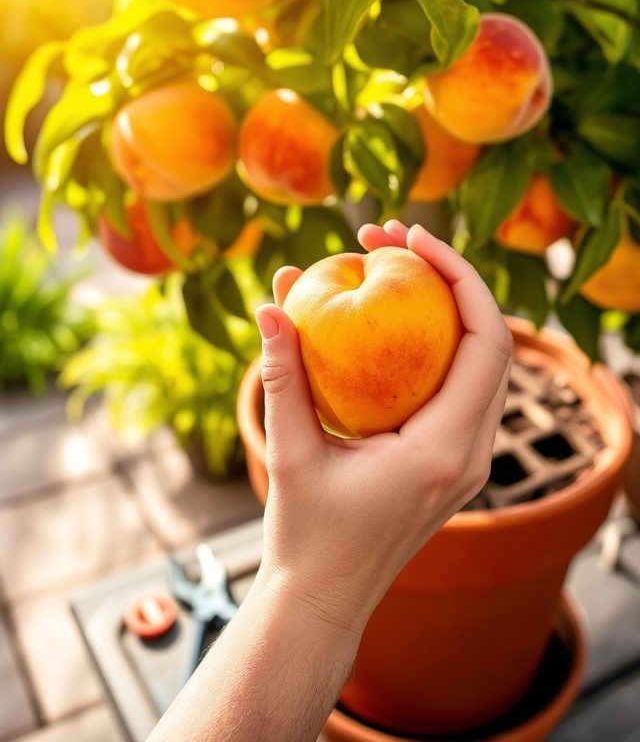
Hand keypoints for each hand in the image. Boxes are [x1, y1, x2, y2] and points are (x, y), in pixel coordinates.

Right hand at [254, 221, 511, 633]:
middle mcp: (472, 454)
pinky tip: (392, 318)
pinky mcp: (452, 461)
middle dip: (451, 278)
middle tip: (391, 237)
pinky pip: (460, 386)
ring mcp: (468, 460)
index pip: (488, 343)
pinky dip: (435, 343)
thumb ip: (282, 377)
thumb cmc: (307, 537)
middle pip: (492, 343)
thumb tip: (272, 306)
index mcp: (446, 451)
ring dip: (446, 308)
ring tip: (391, 264)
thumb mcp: (290, 452)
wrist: (325, 598)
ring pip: (481, 363)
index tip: (413, 238)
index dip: (461, 277)